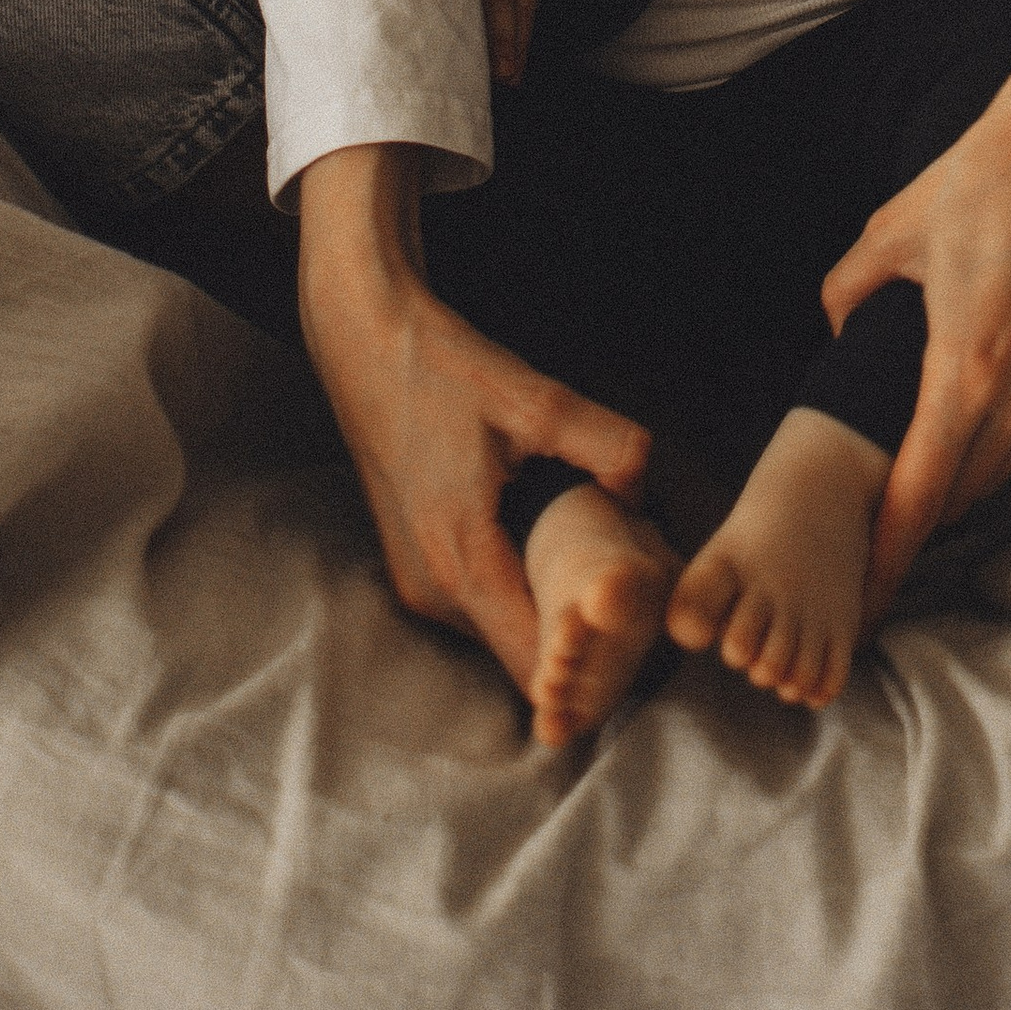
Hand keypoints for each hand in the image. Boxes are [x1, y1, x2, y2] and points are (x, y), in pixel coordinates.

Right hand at [296, 142, 647, 700]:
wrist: (364, 344)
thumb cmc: (444, 370)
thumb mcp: (535, 398)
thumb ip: (606, 445)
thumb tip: (646, 493)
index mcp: (461, 558)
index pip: (534, 665)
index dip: (590, 663)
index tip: (639, 638)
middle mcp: (433, 589)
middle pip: (522, 654)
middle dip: (581, 637)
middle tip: (636, 597)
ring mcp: (418, 582)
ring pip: (501, 630)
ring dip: (549, 610)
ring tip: (604, 569)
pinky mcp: (415, 564)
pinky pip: (481, 602)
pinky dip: (521, 588)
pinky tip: (556, 546)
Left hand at [818, 32, 1010, 613]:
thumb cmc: (981, 180)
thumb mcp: (892, 230)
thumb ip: (850, 291)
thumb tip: (836, 331)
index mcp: (966, 365)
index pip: (921, 491)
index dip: (889, 551)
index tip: (864, 593)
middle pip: (959, 495)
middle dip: (913, 527)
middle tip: (865, 543)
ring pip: (996, 471)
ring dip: (953, 490)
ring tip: (905, 498)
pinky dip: (987, 452)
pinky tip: (956, 441)